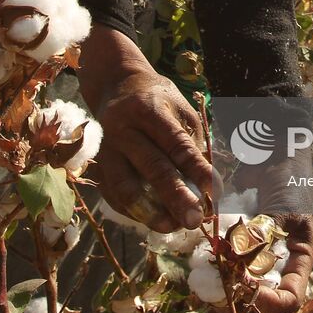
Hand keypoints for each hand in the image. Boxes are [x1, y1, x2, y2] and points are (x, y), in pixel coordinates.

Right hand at [78, 26, 213, 232]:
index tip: (215, 192)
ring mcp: (106, 149)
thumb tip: (206, 185)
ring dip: (150, 212)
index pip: (176, 144)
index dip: (196, 170)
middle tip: (194, 220)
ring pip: (124, 187)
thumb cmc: (157, 99)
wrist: (115, 86)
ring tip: (172, 226)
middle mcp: (123, 129)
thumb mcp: (180, 109)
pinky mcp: (97, 165)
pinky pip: (113, 196)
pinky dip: (134, 212)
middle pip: (151, 167)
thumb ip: (191, 143)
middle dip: (175, 197)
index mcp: (149, 110)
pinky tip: (154, 220)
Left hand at [210, 157, 312, 312]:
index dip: (270, 303)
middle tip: (216, 299)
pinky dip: (213, 273)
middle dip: (240, 305)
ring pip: (241, 290)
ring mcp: (255, 258)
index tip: (246, 290)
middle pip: (261, 301)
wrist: (272, 154)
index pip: (289, 297)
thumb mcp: (284, 208)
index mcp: (298, 261)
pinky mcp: (236, 246)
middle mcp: (277, 266)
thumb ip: (266, 233)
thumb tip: (241, 256)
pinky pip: (226, 268)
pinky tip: (200, 272)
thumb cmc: (288, 179)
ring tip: (205, 290)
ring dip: (223, 294)